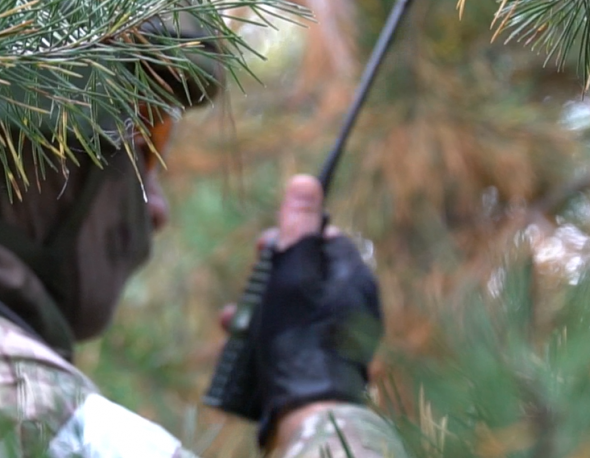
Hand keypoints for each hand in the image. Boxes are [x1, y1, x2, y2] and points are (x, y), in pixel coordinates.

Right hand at [248, 175, 382, 448]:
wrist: (309, 409)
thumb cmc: (300, 335)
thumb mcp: (293, 272)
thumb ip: (299, 228)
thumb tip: (306, 180)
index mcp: (355, 277)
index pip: (325, 237)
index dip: (292, 237)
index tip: (266, 247)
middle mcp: (354, 304)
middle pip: (305, 272)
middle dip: (268, 277)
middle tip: (249, 286)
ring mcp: (340, 334)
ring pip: (294, 306)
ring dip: (259, 308)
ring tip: (234, 321)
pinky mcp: (324, 360)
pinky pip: (294, 335)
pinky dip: (267, 335)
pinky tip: (242, 345)